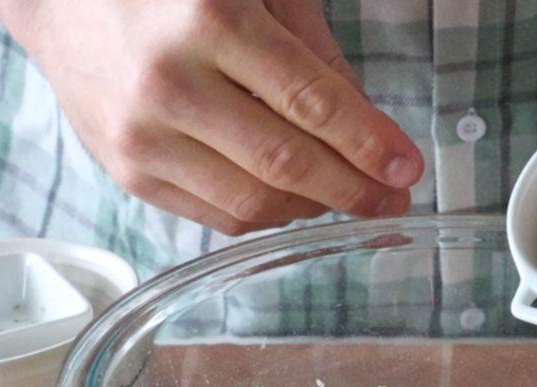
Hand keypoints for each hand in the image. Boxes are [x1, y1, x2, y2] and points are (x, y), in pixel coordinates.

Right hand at [0, 0, 423, 234]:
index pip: (309, 100)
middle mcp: (169, 82)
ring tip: (348, 196)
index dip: (368, 143)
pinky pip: (218, 216)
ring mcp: (142, 136)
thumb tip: (371, 130)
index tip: (408, 167)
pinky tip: (296, 200)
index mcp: (208, 19)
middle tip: (395, 198)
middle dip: (354, 190)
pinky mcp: (128, 173)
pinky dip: (269, 216)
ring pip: (254, 203)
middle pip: (285, 164)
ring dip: (315, 209)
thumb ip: (315, 53)